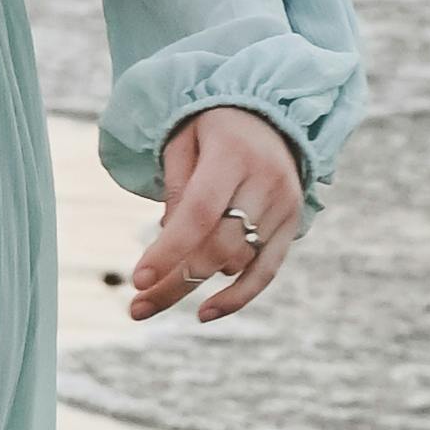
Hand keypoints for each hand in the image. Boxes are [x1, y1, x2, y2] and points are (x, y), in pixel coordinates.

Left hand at [128, 107, 303, 324]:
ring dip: (196, 284)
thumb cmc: (212, 129)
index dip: (169, 250)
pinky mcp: (292, 224)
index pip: (199, 212)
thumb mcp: (183, 142)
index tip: (138, 280)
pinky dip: (238, 297)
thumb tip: (167, 242)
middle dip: (175, 280)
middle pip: (219, 245)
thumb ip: (175, 188)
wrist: (268, 115)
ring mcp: (284, 205)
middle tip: (137, 306)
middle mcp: (266, 180)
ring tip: (155, 298)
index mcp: (233, 153)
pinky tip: (205, 313)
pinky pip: (267, 271)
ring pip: (238, 261)